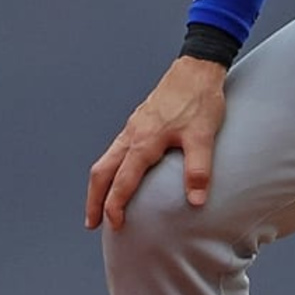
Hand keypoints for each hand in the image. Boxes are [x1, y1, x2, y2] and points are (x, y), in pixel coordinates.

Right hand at [85, 56, 227, 231]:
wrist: (196, 68)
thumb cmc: (199, 101)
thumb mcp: (203, 137)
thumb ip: (198, 170)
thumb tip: (196, 201)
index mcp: (144, 141)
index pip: (122, 181)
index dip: (115, 205)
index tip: (114, 225)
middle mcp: (132, 135)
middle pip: (102, 171)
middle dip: (94, 199)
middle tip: (91, 223)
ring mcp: (133, 127)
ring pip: (105, 160)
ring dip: (99, 184)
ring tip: (98, 204)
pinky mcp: (139, 122)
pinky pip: (115, 150)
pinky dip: (109, 169)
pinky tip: (118, 174)